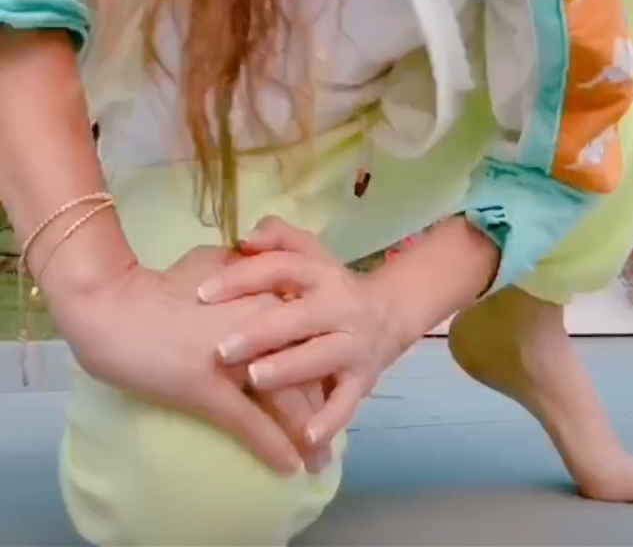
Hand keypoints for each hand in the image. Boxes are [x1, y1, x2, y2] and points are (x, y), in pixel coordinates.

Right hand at [52, 245, 327, 474]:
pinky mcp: (210, 389)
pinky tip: (289, 467)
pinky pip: (251, 424)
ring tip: (319, 457)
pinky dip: (273, 447)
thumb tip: (262, 274)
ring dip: (306, 434)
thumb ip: (247, 271)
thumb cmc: (160, 286)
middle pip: (308, 367)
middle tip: (334, 426)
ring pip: (287, 400)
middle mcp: (261, 324)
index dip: (322, 359)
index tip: (334, 379)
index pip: (308, 329)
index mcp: (263, 291)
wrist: (114, 306)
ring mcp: (237, 359)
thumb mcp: (213, 265)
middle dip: (324, 401)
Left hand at [198, 218, 395, 447]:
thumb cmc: (328, 287)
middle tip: (222, 348)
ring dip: (289, 369)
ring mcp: (353, 344)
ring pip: (320, 357)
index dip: (242, 278)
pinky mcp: (362, 379)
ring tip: (254, 379)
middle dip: (260, 332)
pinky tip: (306, 436)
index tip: (201, 293)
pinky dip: (330, 419)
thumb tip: (246, 237)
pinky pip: (346, 401)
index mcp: (321, 273)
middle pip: (298, 317)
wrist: (389, 314)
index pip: (280, 269)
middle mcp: (339, 306)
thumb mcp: (308, 254)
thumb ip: (277, 237)